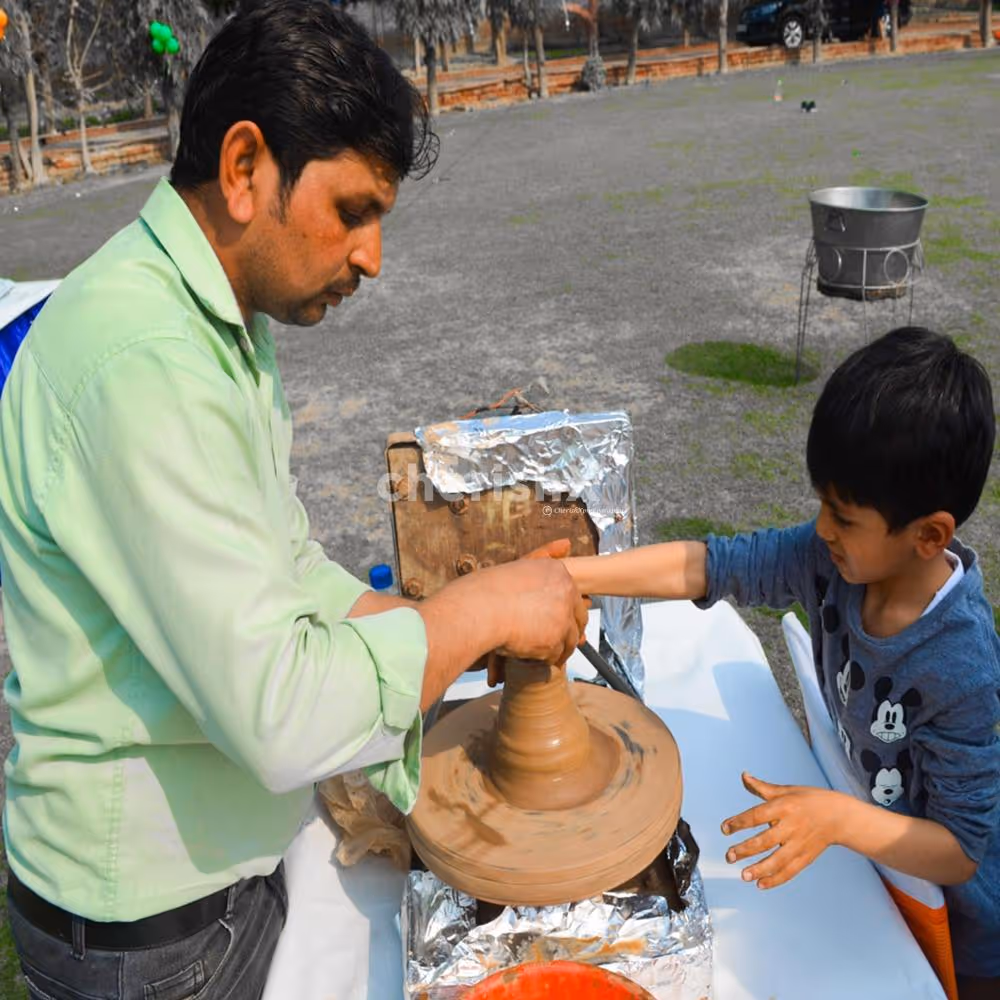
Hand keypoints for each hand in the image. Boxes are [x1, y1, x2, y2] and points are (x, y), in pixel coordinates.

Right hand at [486, 538, 586, 686]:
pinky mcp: (555, 641)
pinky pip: (555, 656)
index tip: (557, 620)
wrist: (477, 610)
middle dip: (569, 632)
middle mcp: (565, 592)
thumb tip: (567, 543)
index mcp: (558, 572)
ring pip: (570, 641)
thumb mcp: (521, 563)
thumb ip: (545, 554)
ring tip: (539, 652)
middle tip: (552, 639)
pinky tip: (530, 657)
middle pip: (578, 620)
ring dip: (558, 649)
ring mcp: (562, 617)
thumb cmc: (490, 589)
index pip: (575, 597)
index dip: (566, 612)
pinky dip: (544, 660)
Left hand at [721, 772, 842, 888]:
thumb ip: (762, 787)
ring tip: (743, 875)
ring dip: (759, 869)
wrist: (840, 816)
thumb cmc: (809, 800)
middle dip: (745, 850)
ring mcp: (800, 843)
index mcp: (784, 806)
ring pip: (777, 860)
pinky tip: (761, 884)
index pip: (757, 816)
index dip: (739, 822)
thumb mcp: (786, 790)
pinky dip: (776, 879)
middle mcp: (791, 826)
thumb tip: (744, 775)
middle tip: (729, 856)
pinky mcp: (807, 857)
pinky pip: (790, 871)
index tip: (725, 829)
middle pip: (765, 840)